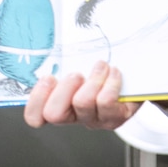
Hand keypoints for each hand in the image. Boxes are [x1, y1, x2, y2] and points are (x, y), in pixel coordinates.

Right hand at [24, 62, 140, 130]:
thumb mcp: (76, 66)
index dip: (36, 100)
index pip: (35, 116)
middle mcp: (73, 116)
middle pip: (54, 114)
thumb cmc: (99, 72)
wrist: (133, 79)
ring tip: (100, 66)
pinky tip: (113, 72)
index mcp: (57, 105)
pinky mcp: (114, 118)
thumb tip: (53, 46)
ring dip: (92, 78)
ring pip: (82, 103)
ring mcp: (94, 120)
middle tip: (75, 74)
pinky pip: (106, 101)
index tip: (48, 78)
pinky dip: (110, 81)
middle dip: (63, 89)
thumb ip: (60, 63)